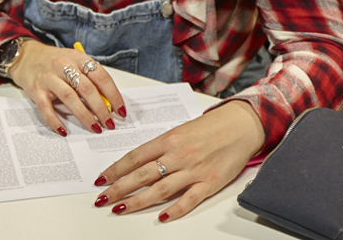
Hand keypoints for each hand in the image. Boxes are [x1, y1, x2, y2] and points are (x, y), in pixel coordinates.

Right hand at [9, 40, 125, 134]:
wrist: (25, 57)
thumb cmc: (54, 62)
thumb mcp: (74, 63)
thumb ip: (89, 79)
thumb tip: (106, 103)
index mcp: (77, 58)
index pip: (100, 76)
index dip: (113, 94)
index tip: (120, 110)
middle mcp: (63, 65)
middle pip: (86, 88)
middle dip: (101, 108)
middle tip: (109, 123)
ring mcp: (48, 78)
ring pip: (70, 98)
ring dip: (84, 116)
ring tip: (95, 128)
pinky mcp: (36, 90)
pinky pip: (46, 108)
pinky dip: (55, 121)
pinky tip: (64, 131)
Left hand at [92, 100, 264, 221]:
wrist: (241, 125)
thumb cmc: (211, 127)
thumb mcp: (181, 130)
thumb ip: (162, 146)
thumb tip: (139, 162)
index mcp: (169, 139)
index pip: (134, 157)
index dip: (115, 169)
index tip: (101, 179)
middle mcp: (178, 154)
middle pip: (142, 174)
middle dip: (118, 187)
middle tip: (102, 198)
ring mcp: (193, 169)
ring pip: (160, 189)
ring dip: (138, 201)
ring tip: (120, 209)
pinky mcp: (210, 182)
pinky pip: (189, 199)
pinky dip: (174, 209)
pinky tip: (161, 217)